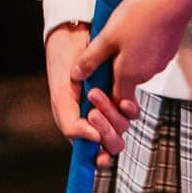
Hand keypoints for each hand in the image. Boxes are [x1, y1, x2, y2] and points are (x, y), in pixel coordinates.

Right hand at [46, 23, 134, 163]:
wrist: (77, 35)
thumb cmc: (63, 64)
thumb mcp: (61, 94)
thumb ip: (70, 121)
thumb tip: (92, 141)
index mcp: (77, 124)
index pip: (91, 152)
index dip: (98, 158)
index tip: (102, 157)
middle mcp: (96, 119)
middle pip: (109, 142)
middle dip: (105, 131)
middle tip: (93, 113)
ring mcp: (110, 107)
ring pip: (121, 126)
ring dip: (111, 114)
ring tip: (95, 92)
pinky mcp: (121, 94)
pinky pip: (131, 110)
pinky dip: (129, 108)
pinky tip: (123, 99)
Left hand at [76, 0, 191, 117]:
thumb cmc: (141, 15)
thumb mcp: (107, 36)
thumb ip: (91, 59)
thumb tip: (77, 75)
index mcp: (129, 75)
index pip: (116, 100)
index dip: (104, 93)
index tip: (95, 80)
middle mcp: (146, 75)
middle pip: (125, 83)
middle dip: (112, 71)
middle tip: (102, 51)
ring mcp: (159, 64)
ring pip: (137, 69)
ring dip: (126, 58)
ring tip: (117, 36)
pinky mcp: (166, 52)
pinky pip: (148, 57)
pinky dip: (139, 49)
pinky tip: (134, 31)